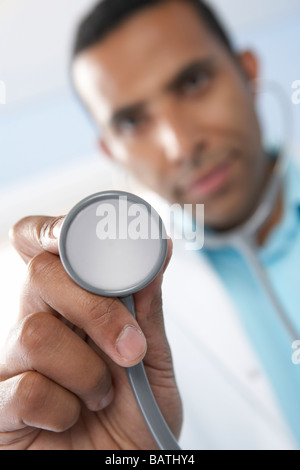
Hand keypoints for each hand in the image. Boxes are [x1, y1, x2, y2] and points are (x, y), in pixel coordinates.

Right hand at [0, 216, 181, 449]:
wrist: (127, 465)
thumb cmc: (137, 414)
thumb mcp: (152, 357)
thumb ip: (147, 307)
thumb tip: (161, 248)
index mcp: (69, 306)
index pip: (41, 250)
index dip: (50, 230)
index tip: (75, 233)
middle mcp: (35, 323)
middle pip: (40, 276)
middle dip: (94, 310)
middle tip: (129, 348)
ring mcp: (12, 363)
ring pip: (35, 333)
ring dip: (87, 371)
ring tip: (101, 395)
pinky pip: (25, 389)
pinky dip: (64, 408)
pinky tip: (70, 419)